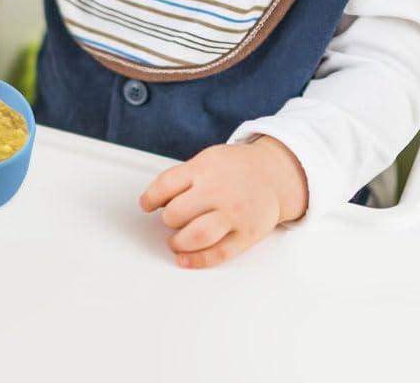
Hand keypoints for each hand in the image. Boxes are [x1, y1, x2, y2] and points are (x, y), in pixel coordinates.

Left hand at [139, 136, 308, 268]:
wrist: (273, 174)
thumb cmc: (234, 168)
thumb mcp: (206, 160)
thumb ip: (182, 178)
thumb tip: (155, 201)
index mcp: (203, 169)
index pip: (166, 185)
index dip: (150, 198)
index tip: (146, 205)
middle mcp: (218, 191)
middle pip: (178, 212)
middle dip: (168, 220)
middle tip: (170, 221)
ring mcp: (233, 213)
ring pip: (197, 235)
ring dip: (178, 243)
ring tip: (175, 242)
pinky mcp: (246, 234)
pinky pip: (219, 253)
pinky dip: (197, 260)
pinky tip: (185, 260)